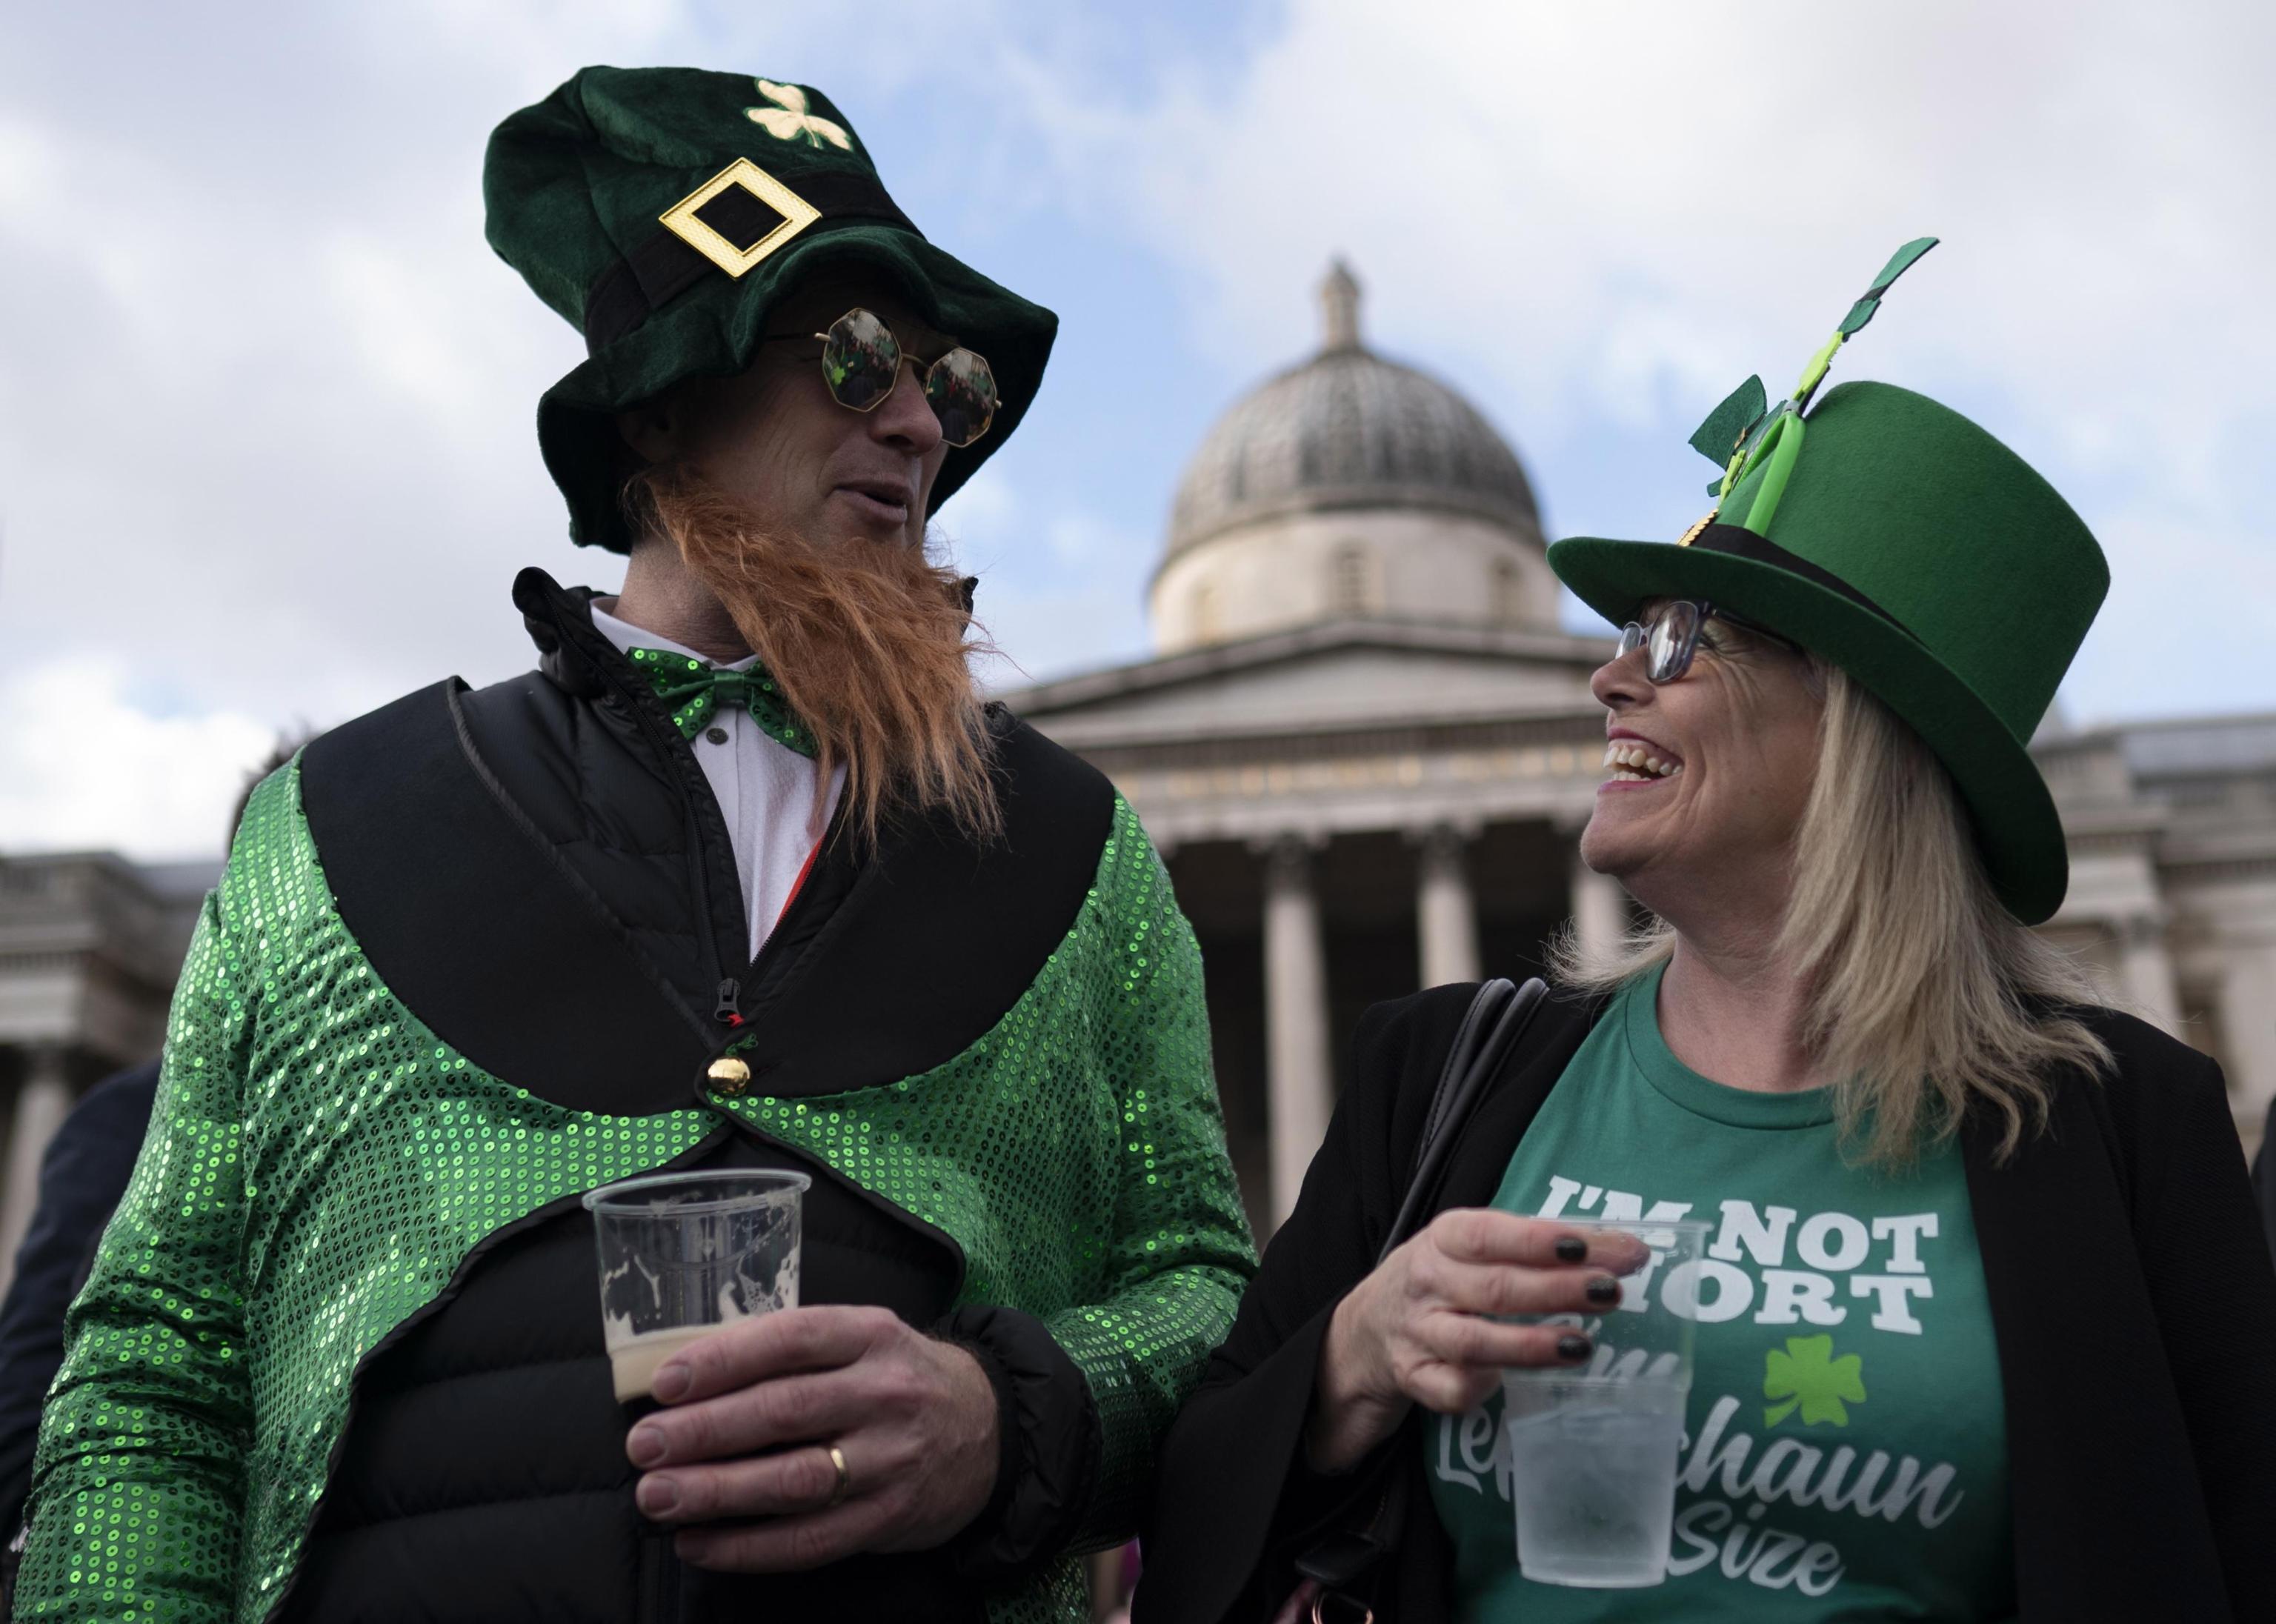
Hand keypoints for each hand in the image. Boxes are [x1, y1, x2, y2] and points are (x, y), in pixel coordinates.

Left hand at [623, 1305, 1000, 1570]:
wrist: (988, 1429)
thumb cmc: (898, 1376)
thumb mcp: (863, 1338)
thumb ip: (792, 1351)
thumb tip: (689, 1379)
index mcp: (871, 1335)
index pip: (791, 1339)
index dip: (724, 1360)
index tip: (665, 1383)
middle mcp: (885, 1394)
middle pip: (784, 1412)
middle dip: (704, 1431)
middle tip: (645, 1447)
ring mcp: (890, 1460)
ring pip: (794, 1481)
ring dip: (717, 1492)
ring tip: (658, 1497)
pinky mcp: (888, 1518)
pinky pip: (810, 1540)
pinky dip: (748, 1548)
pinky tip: (699, 1544)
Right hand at [1306, 1210, 1648, 1472]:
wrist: (1364, 1330)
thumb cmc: (1443, 1280)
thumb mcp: (1473, 1249)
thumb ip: (1538, 1248)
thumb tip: (1625, 1251)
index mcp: (1444, 1238)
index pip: (1492, 1233)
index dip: (1541, 1241)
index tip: (1592, 1247)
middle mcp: (1427, 1282)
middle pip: (1495, 1288)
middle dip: (1557, 1290)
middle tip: (1611, 1293)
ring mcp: (1418, 1333)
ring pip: (1476, 1343)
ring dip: (1531, 1345)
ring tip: (1582, 1346)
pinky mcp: (1414, 1378)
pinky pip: (1453, 1390)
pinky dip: (1485, 1387)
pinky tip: (1512, 1382)